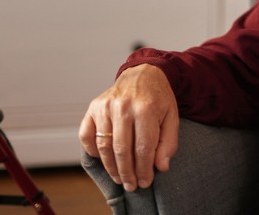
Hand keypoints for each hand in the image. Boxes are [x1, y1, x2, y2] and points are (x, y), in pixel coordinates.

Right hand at [79, 64, 179, 191]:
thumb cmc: (158, 98)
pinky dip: (91, 150)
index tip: (145, 182)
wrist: (143, 74)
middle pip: (122, 150)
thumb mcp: (172, 117)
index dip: (143, 170)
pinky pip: (86, 135)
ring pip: (104, 146)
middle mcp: (123, 107)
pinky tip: (102, 158)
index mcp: (146, 109)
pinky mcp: (93, 107)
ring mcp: (105, 106)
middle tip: (131, 185)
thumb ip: (168, 142)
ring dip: (111, 167)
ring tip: (119, 178)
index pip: (143, 148)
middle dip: (127, 173)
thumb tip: (161, 167)